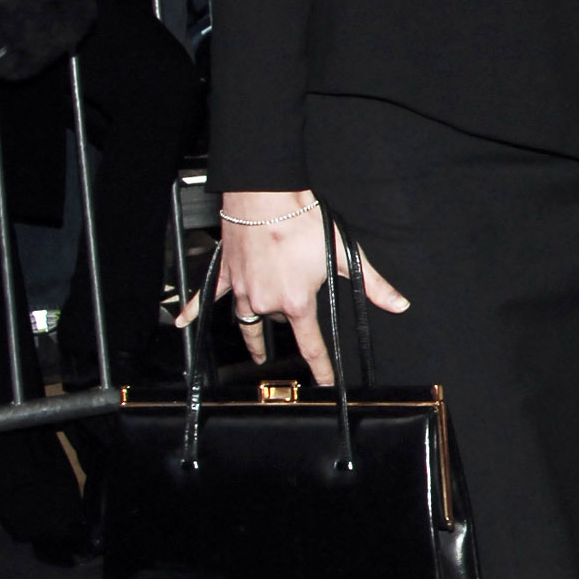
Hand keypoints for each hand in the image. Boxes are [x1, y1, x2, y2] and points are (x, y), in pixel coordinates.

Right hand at [179, 193, 409, 382]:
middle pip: (277, 324)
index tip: (322, 383)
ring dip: (252, 332)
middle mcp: (265, 302)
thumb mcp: (343, 254)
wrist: (266, 196)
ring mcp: (241, 289)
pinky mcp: (225, 273)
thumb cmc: (302, 222)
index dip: (319, 367)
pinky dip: (193, 310)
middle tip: (290, 323)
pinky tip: (181, 322)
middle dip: (286, 323)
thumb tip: (397, 303)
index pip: (310, 345)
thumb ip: (372, 284)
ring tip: (255, 350)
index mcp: (295, 302)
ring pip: (247, 318)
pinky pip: (207, 297)